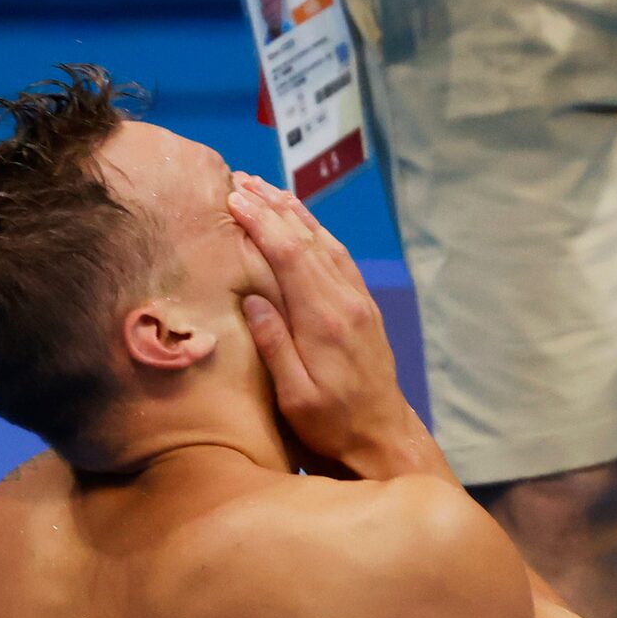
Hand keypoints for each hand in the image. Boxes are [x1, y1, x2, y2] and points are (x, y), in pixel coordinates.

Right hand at [227, 174, 448, 479]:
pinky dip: (319, 233)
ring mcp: (360, 303)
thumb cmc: (333, 424)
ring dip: (295, 213)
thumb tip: (253, 298)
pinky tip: (303, 222)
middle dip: (273, 206)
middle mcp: (347, 303)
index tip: (233, 198)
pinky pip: (340, 259)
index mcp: (325, 321)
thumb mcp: (295, 396)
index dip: (262, 222)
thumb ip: (274, 345)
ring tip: (266, 188)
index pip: (291, 255)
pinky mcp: (365, 309)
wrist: (383, 438)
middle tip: (239, 179)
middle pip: (308, 240)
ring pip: (327, 244)